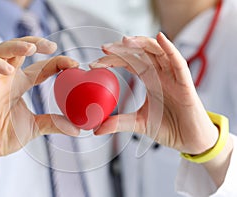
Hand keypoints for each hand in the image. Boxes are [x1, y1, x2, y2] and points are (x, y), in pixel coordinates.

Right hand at [0, 37, 78, 177]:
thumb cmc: (3, 135)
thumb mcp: (35, 127)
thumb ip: (54, 124)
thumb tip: (77, 130)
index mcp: (21, 84)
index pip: (41, 67)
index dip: (57, 62)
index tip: (74, 63)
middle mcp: (8, 78)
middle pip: (18, 49)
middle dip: (34, 42)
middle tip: (52, 46)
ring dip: (15, 45)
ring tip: (31, 48)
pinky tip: (9, 69)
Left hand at [92, 32, 218, 154]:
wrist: (190, 141)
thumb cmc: (169, 127)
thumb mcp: (139, 124)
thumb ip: (119, 123)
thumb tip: (96, 129)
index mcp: (150, 80)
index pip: (129, 63)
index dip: (112, 60)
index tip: (94, 63)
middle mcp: (160, 74)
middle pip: (140, 53)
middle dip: (122, 48)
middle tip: (104, 48)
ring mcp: (173, 77)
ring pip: (157, 52)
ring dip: (141, 43)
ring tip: (124, 41)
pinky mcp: (185, 84)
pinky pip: (178, 62)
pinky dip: (170, 49)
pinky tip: (160, 38)